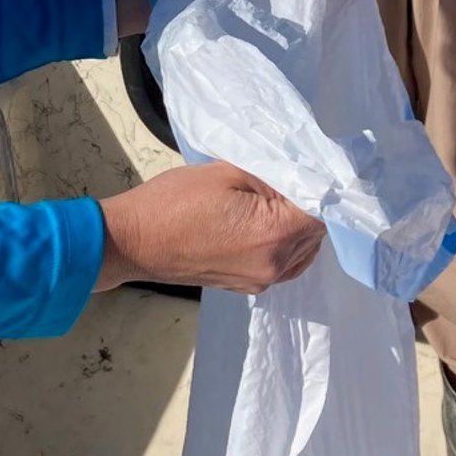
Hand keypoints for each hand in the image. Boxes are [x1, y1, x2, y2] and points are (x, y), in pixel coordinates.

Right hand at [96, 162, 325, 296]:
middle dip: (308, 205)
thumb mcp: (228, 171)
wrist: (132, 241)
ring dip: (296, 226)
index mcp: (275, 234)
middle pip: (315, 233)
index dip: (319, 187)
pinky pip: (282, 264)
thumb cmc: (174, 201)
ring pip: (301, 251)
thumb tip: (303, 175)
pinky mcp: (245, 286)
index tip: (306, 168)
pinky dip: (283, 243)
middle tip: (286, 179)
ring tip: (274, 200)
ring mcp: (260, 281)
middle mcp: (274, 265)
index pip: (323, 210)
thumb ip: (274, 175)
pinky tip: (265, 222)